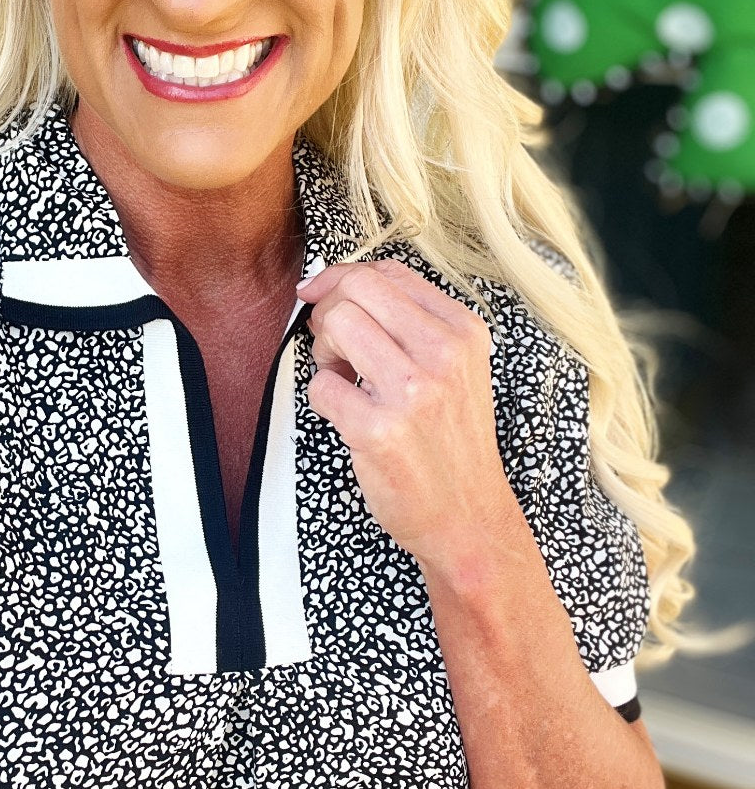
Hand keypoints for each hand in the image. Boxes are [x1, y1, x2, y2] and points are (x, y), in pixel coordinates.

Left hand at [295, 257, 519, 571]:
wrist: (467, 516)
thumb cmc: (450, 441)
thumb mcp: (455, 369)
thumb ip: (410, 322)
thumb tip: (338, 283)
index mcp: (463, 333)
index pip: (388, 272)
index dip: (342, 279)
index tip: (321, 297)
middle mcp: (444, 355)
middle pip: (357, 290)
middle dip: (329, 312)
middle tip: (335, 347)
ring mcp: (413, 392)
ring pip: (337, 325)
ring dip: (324, 351)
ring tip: (342, 379)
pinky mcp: (380, 430)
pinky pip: (321, 385)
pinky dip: (323, 399)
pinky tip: (348, 417)